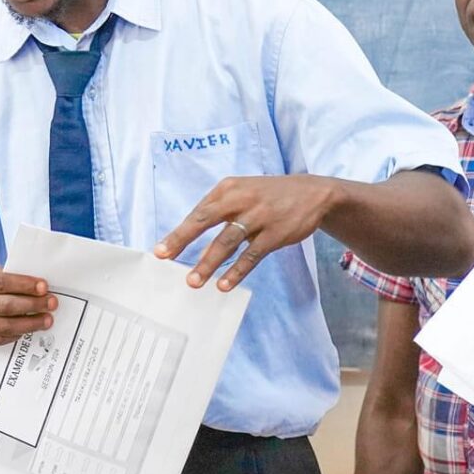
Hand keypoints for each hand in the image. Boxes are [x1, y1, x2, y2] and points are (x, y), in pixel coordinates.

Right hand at [0, 263, 55, 351]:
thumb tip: (29, 283)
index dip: (23, 285)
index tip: (44, 287)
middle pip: (3, 305)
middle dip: (32, 304)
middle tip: (51, 304)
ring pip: (2, 325)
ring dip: (28, 323)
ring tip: (45, 320)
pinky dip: (14, 334)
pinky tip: (26, 329)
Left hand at [154, 175, 342, 289]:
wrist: (313, 192)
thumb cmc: (268, 196)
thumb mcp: (242, 192)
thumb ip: (218, 210)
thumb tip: (189, 235)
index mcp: (228, 188)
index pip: (198, 213)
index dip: (178, 232)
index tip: (160, 250)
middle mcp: (241, 199)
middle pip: (205, 221)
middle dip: (182, 240)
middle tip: (165, 257)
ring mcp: (259, 216)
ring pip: (227, 241)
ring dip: (208, 263)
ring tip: (194, 281)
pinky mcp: (275, 233)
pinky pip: (251, 255)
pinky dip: (236, 271)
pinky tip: (224, 284)